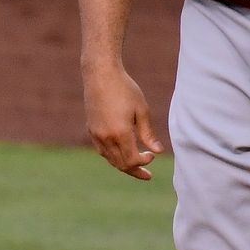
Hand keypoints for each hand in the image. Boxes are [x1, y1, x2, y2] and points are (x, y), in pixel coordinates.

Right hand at [84, 63, 164, 180]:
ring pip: (110, 159)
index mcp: (120, 133)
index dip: (143, 163)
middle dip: (135, 170)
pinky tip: (121, 153)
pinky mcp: (91, 129)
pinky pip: (102, 151)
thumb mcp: (141, 110)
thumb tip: (158, 151)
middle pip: (121, 164)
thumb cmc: (124, 89)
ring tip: (135, 166)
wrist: (100, 74)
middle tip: (147, 175)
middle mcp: (106, 137)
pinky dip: (113, 156)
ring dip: (123, 165)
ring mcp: (96, 134)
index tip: (152, 155)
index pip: (132, 160)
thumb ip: (148, 134)